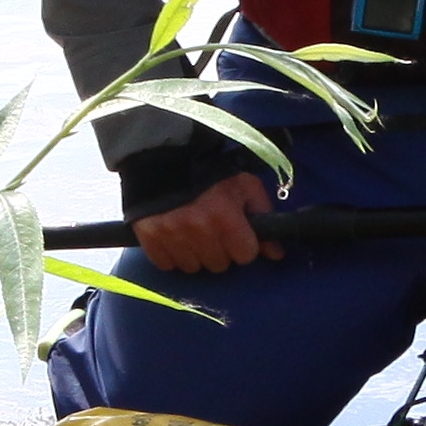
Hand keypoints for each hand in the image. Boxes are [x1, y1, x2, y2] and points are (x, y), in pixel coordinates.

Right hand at [132, 170, 283, 274]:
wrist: (163, 157)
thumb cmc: (211, 172)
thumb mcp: (244, 185)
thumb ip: (263, 215)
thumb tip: (276, 254)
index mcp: (225, 216)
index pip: (245, 255)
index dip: (244, 244)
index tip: (236, 233)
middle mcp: (198, 230)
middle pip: (219, 265)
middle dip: (220, 250)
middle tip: (213, 230)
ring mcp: (172, 236)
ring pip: (193, 268)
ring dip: (196, 254)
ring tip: (193, 232)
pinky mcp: (149, 238)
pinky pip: (167, 265)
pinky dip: (171, 255)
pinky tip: (174, 237)